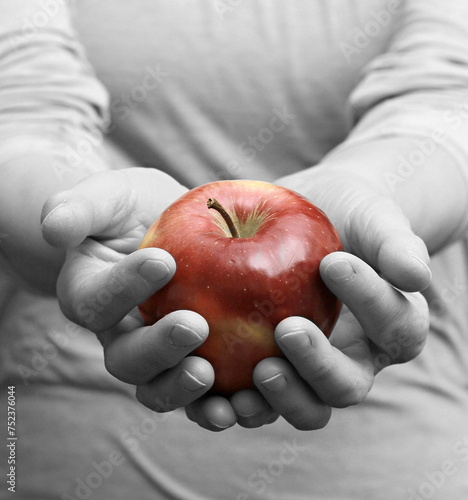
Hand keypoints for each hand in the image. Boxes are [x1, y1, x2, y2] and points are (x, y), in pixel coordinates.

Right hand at [41, 168, 217, 409]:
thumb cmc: (134, 208)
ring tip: (210, 374)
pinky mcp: (189, 359)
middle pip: (126, 359)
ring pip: (157, 387)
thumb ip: (80, 208)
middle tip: (195, 326)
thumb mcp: (108, 196)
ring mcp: (154, 352)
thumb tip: (55, 227)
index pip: (96, 301)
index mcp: (91, 294)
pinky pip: (197, 393)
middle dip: (158, 348)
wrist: (167, 224)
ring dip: (182, 389)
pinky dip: (216, 402)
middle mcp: (118, 332)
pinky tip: (244, 396)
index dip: (124, 287)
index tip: (163, 261)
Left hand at [185, 164, 431, 430]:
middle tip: (288, 331)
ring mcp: (306, 369)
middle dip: (317, 367)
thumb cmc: (347, 216)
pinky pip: (253, 397)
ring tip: (252, 371)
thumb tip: (415, 276)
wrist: (308, 218)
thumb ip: (396, 243)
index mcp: (389, 328)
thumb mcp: (375, 217)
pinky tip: (207, 380)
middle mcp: (351, 359)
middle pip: (343, 387)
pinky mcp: (266, 366)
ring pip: (302, 407)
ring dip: (277, 400)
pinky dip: (233, 401)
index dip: (368, 300)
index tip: (333, 261)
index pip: (393, 326)